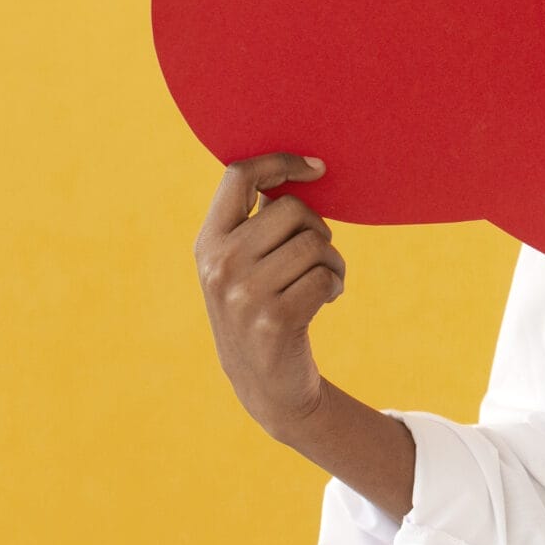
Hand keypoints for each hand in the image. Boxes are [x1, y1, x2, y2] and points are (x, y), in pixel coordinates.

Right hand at [194, 152, 344, 438]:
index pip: (238, 176)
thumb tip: (295, 169)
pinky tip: (326, 300)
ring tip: (323, 281)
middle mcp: (220, 264)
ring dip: (333, 262)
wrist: (265, 384)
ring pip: (315, 243)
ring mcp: (245, 293)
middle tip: (317, 256)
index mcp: (208, 242)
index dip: (280, 161)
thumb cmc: (262, 308)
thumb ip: (257, 220)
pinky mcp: (276, 319)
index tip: (316, 166)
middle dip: (318, 229)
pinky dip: (336, 285)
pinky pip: (326, 277)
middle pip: (292, 209)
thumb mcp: (242, 264)